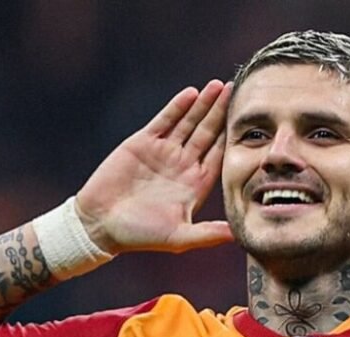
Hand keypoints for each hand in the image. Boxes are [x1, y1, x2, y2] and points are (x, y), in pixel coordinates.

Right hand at [76, 80, 233, 253]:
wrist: (100, 223)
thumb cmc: (140, 235)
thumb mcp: (179, 238)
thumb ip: (208, 235)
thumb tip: (237, 235)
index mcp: (195, 184)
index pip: (219, 155)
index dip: (232, 137)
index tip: (250, 122)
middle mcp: (183, 165)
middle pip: (207, 133)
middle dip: (221, 113)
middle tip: (236, 91)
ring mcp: (164, 152)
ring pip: (188, 123)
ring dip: (203, 105)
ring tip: (218, 86)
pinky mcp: (143, 143)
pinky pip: (164, 120)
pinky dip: (177, 107)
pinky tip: (191, 93)